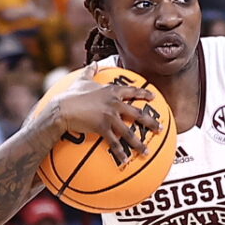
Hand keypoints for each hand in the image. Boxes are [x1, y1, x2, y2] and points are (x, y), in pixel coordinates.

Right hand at [43, 69, 159, 162]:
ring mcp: (110, 116)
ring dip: (138, 143)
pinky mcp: (103, 128)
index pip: (132, 91)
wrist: (63, 108)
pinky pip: (114, 143)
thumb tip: (94, 63)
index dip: (144, 93)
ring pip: (129, 132)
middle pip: (137, 113)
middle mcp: (115, 103)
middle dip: (151, 122)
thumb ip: (90, 71)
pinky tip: (124, 161)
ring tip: (146, 152)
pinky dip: (119, 153)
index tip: (153, 97)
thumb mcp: (82, 79)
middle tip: (160, 128)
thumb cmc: (71, 94)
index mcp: (112, 91)